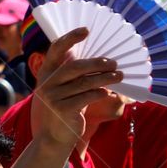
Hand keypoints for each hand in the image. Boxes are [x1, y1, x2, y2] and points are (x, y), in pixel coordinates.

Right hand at [30, 28, 122, 146]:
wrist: (55, 137)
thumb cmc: (67, 107)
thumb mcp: (67, 88)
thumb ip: (76, 75)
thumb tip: (103, 60)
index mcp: (47, 72)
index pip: (56, 49)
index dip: (70, 38)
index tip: (86, 30)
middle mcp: (47, 82)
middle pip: (75, 66)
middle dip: (97, 63)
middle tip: (114, 63)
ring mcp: (53, 97)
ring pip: (84, 82)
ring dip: (104, 78)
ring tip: (119, 76)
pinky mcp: (62, 110)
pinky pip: (86, 97)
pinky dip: (99, 93)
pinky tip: (108, 92)